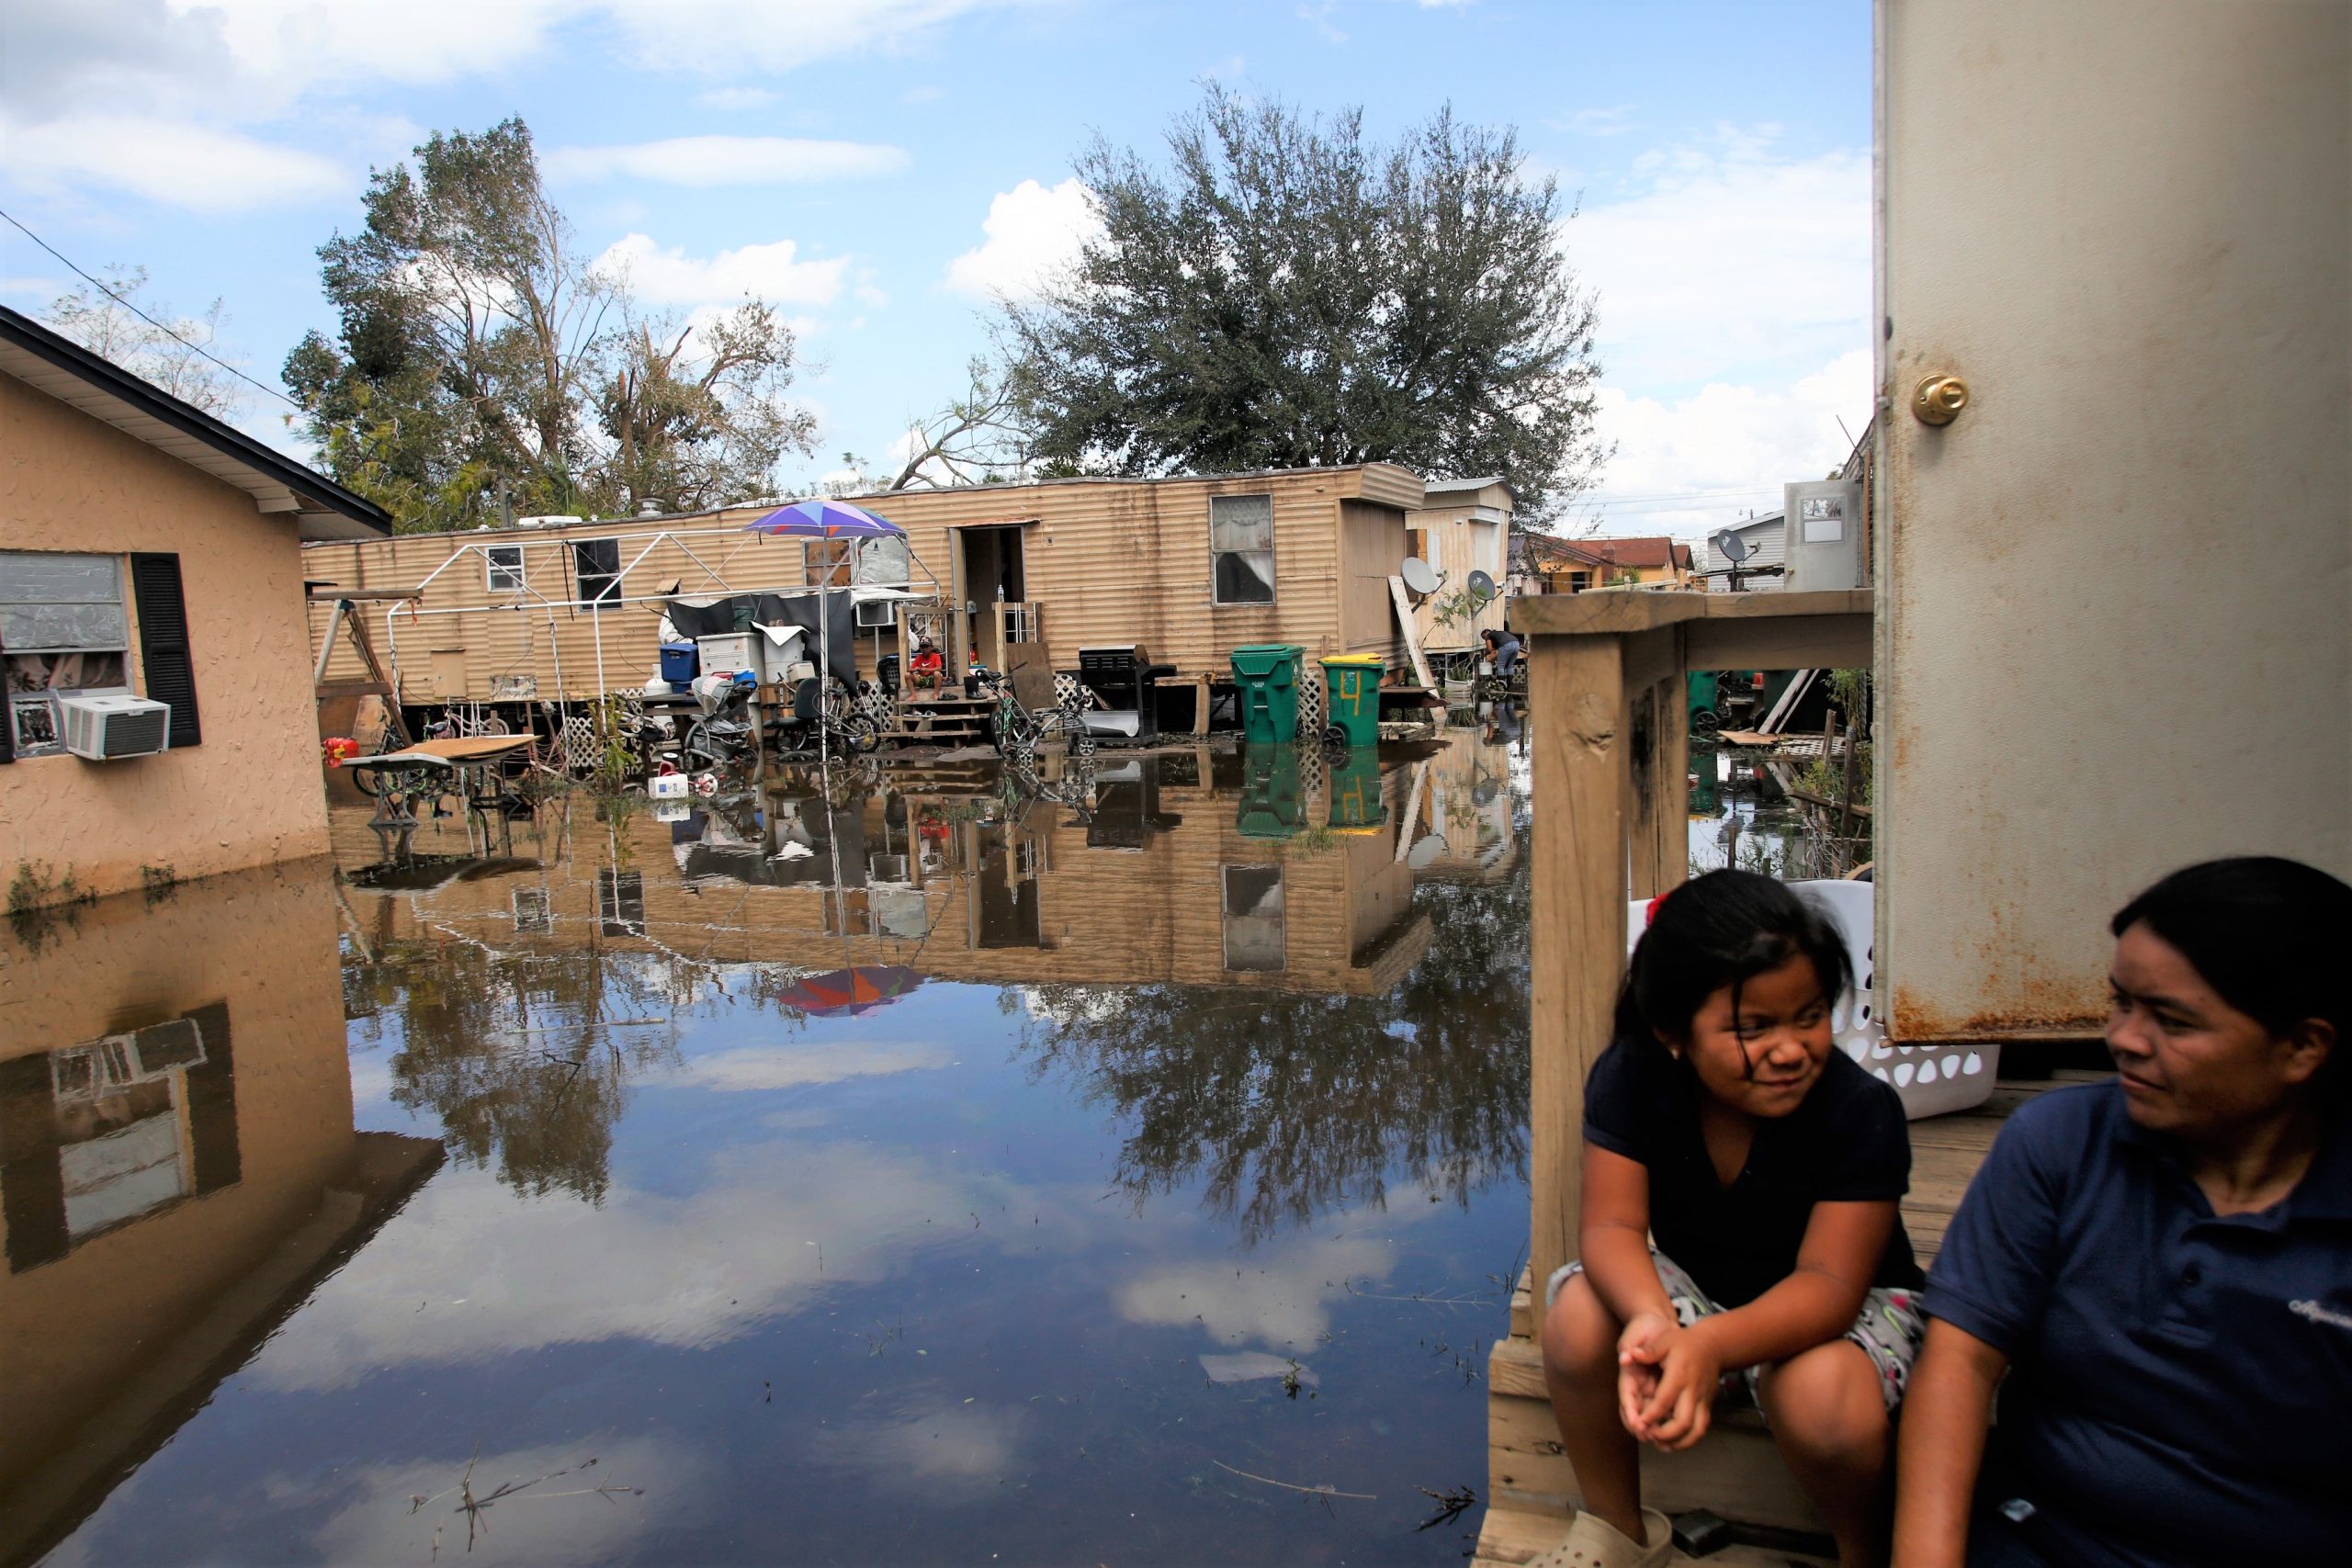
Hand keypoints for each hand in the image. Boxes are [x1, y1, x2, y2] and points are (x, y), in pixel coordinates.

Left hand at [1621, 1318, 1722, 1451]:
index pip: (1665, 1400)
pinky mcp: (1708, 1406)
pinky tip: (1675, 1443)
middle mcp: (1693, 1391)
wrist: (1713, 1345)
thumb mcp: (1665, 1340)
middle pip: (1683, 1421)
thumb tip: (1628, 1355)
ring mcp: (1703, 1400)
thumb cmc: (1685, 1343)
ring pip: (1696, 1430)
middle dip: (1665, 1434)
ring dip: (1679, 1442)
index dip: (1652, 1414)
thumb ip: (1648, 1350)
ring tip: (1661, 1445)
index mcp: (1679, 1375)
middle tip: (1649, 1436)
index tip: (1639, 1423)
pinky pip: (1702, 1428)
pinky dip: (1690, 1440)